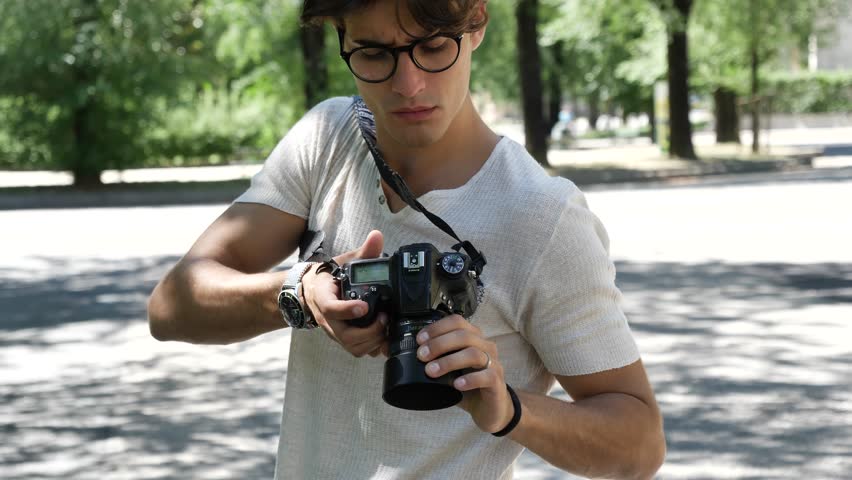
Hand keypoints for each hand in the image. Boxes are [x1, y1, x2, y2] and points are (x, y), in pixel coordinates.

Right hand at [301, 230, 388, 356]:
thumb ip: (362, 252)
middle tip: (385, 318)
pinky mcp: (344, 339)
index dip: (347, 310)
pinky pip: (358, 350)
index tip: (364, 307)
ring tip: (386, 325)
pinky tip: (385, 336)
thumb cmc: (330, 278)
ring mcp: (335, 332)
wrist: (312, 292)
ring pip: (353, 347)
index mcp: (323, 297)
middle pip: (345, 336)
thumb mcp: (343, 262)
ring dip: (373, 340)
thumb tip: (377, 236)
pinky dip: (374, 347)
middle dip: (369, 331)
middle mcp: (327, 319)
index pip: (330, 308)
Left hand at [415, 315, 514, 433]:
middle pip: (464, 335)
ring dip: (449, 361)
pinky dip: (470, 379)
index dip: (437, 328)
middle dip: (439, 343)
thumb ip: (427, 360)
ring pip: (473, 353)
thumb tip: (391, 350)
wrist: (490, 409)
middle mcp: (484, 346)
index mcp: (472, 337)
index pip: (456, 321)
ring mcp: (493, 363)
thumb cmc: (465, 386)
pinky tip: (457, 385)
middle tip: (422, 356)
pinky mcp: (497, 382)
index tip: (419, 340)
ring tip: (432, 371)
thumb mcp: (445, 371)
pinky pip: (486, 375)